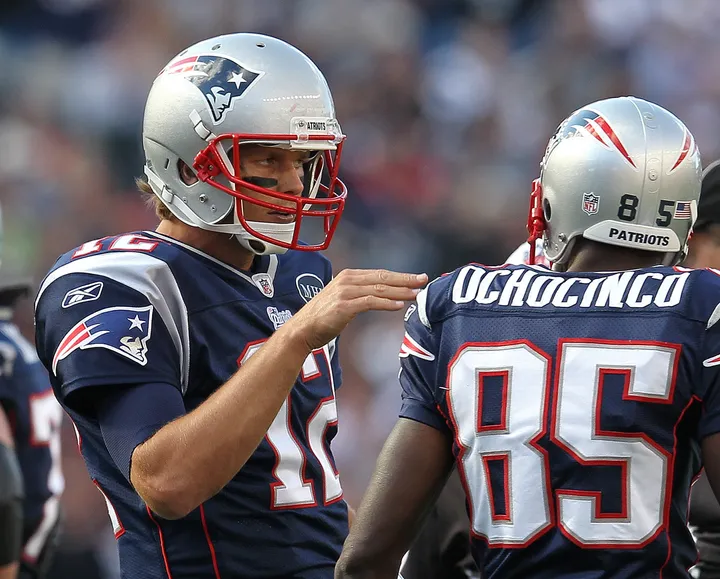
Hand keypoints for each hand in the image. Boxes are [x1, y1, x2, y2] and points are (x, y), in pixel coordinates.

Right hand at [286, 269, 427, 350]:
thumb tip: (382, 295)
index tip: (417, 278)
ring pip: (379, 289)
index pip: (379, 274)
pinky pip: (369, 302)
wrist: (302, 330)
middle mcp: (347, 280)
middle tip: (423, 280)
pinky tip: (398, 306)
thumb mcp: (343, 299)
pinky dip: (386, 303)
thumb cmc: (323, 317)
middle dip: (405, 279)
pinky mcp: (343, 306)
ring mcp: (345, 292)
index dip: (400, 276)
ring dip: (400, 292)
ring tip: (416, 294)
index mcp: (348, 276)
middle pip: (382, 278)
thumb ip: (360, 294)